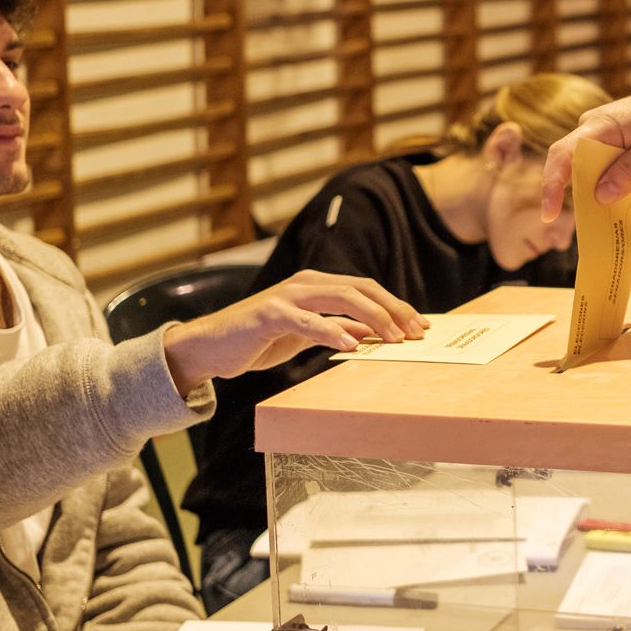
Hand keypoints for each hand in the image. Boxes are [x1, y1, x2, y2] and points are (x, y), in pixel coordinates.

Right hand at [161, 271, 426, 393]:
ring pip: (340, 297)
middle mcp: (305, 283)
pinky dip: (330, 332)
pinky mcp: (269, 314)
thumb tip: (372, 333)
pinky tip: (350, 346)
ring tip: (393, 339)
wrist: (210, 347)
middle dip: (393, 310)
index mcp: (316, 285)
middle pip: (361, 289)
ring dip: (373, 318)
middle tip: (415, 333)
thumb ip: (337, 329)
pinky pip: (306, 321)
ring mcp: (287, 295)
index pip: (366, 288)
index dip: (395, 305)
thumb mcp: (306, 334)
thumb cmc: (258, 339)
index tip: (420, 325)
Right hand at [541, 79, 630, 220]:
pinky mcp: (614, 146)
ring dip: (595, 196)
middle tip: (591, 229)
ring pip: (589, 172)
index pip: (565, 153)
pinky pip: (604, 171)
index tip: (549, 214)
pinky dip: (609, 189)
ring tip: (607, 223)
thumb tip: (602, 195)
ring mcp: (603, 137)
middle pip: (572, 166)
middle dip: (575, 198)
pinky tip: (620, 207)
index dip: (552, 184)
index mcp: (602, 123)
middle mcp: (595, 128)